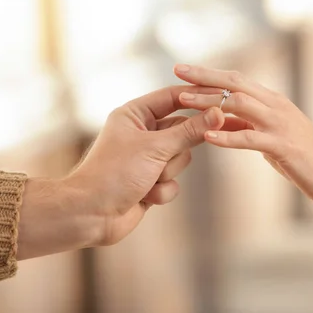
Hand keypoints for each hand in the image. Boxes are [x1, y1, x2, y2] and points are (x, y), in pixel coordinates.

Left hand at [17, 85, 224, 259]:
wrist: (91, 214)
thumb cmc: (115, 173)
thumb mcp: (156, 148)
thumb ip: (190, 132)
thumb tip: (218, 114)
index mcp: (135, 115)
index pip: (173, 97)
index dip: (196, 98)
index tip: (221, 99)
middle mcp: (141, 133)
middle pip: (182, 131)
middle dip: (177, 150)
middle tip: (177, 153)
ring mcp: (146, 159)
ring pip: (181, 159)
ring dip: (168, 173)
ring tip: (148, 180)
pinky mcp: (150, 182)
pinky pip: (173, 182)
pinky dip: (162, 190)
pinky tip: (145, 197)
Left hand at [173, 64, 312, 205]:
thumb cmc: (303, 156)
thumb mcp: (271, 136)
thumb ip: (247, 125)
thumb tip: (219, 121)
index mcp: (272, 101)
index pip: (236, 80)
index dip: (209, 73)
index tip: (183, 69)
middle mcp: (275, 105)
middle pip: (235, 83)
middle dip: (204, 76)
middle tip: (177, 70)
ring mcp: (280, 124)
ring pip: (239, 104)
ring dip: (210, 102)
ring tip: (184, 101)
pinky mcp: (284, 146)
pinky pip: (251, 138)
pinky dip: (228, 137)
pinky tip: (208, 138)